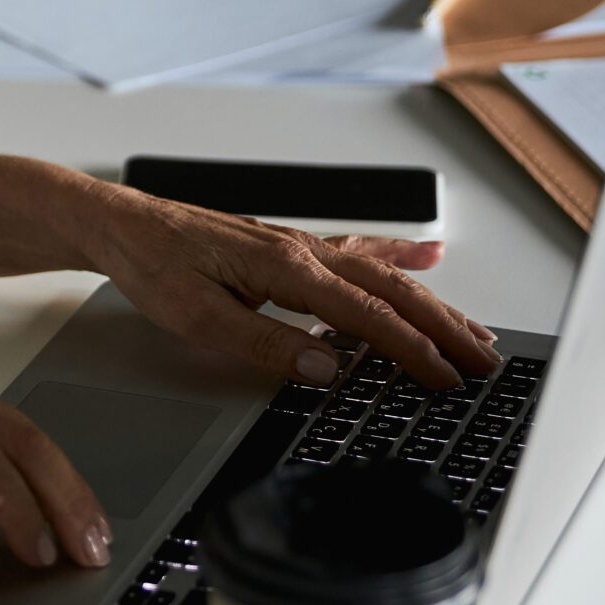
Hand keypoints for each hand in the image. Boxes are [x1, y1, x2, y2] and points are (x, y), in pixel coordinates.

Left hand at [81, 186, 500, 389]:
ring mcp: (297, 246)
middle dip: (444, 328)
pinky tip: (427, 254)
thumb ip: (264, 343)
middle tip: (486, 362)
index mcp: (285, 267)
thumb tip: (328, 368)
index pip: (367, 317)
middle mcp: (300, 250)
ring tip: (474, 328)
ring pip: (383, 273)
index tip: (448, 381)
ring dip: (433, 301)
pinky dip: (398, 254)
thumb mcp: (196, 315)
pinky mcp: (287, 248)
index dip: (412, 352)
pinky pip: (357, 251)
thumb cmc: (150, 263)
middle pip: (392, 291)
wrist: (118, 222)